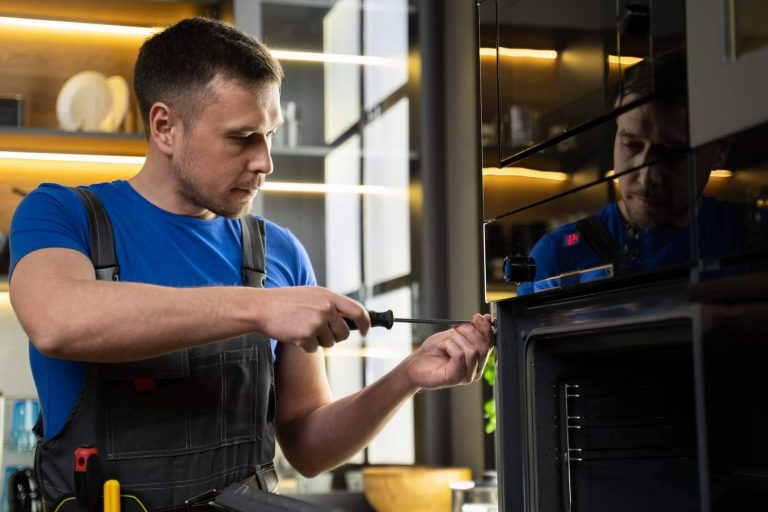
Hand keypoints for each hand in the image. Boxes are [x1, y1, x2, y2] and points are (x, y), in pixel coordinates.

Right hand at [255, 286, 369, 351]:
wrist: (262, 307)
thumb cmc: (287, 301)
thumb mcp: (312, 294)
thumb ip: (331, 304)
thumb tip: (350, 320)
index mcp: (329, 296)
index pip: (358, 311)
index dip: (365, 323)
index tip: (364, 330)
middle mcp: (326, 308)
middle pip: (344, 333)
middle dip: (336, 337)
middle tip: (321, 332)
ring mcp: (316, 322)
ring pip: (330, 343)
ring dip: (319, 341)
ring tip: (304, 328)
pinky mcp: (306, 336)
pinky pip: (314, 349)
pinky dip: (306, 346)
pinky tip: (296, 334)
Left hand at [400, 313, 494, 389]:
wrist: (415, 363)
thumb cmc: (434, 350)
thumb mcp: (454, 335)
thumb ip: (471, 329)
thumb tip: (486, 318)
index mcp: (478, 360)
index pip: (490, 344)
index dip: (486, 329)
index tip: (477, 317)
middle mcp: (476, 370)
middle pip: (483, 347)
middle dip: (469, 332)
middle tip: (455, 328)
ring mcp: (467, 376)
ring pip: (472, 351)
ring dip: (457, 340)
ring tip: (446, 342)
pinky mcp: (456, 378)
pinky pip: (460, 356)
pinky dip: (450, 346)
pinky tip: (443, 349)